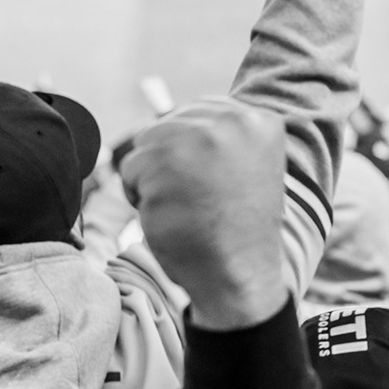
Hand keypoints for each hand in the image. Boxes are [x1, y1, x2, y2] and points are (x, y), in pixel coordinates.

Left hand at [121, 99, 288, 331]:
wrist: (240, 275)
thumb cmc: (236, 226)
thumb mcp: (247, 165)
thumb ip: (223, 134)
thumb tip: (169, 119)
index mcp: (260, 121)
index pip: (198, 113)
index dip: (195, 153)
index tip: (218, 186)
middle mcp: (232, 122)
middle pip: (168, 125)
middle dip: (172, 162)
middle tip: (201, 199)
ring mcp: (197, 141)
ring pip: (146, 145)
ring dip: (154, 178)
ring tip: (186, 206)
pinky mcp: (164, 164)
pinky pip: (129, 171)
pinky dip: (140, 197)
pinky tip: (171, 216)